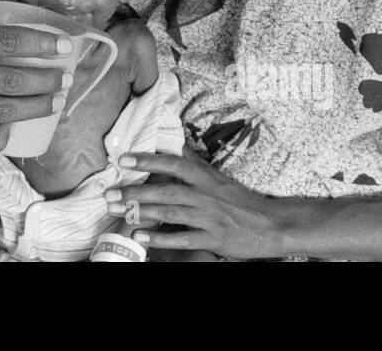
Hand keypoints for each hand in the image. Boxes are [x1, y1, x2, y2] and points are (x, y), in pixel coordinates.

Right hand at [0, 23, 71, 159]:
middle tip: (64, 76)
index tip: (64, 46)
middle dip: (47, 79)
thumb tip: (5, 37)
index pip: (8, 42)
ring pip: (6, 112)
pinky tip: (10, 130)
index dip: (42, 45)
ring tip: (53, 101)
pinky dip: (0, 139)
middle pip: (15, 79)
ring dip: (36, 107)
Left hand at [105, 148, 288, 258]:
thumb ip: (194, 162)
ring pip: (170, 213)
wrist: (272, 224)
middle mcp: (205, 195)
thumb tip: (174, 143)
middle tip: (108, 194)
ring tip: (117, 212)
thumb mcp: (217, 177)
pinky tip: (142, 237)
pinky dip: (161, 238)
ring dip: (141, 212)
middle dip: (134, 192)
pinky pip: (183, 238)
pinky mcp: (213, 239)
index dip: (147, 161)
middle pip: (165, 191)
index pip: (173, 164)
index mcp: (205, 178)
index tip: (123, 160)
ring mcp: (209, 217)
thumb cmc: (241, 200)